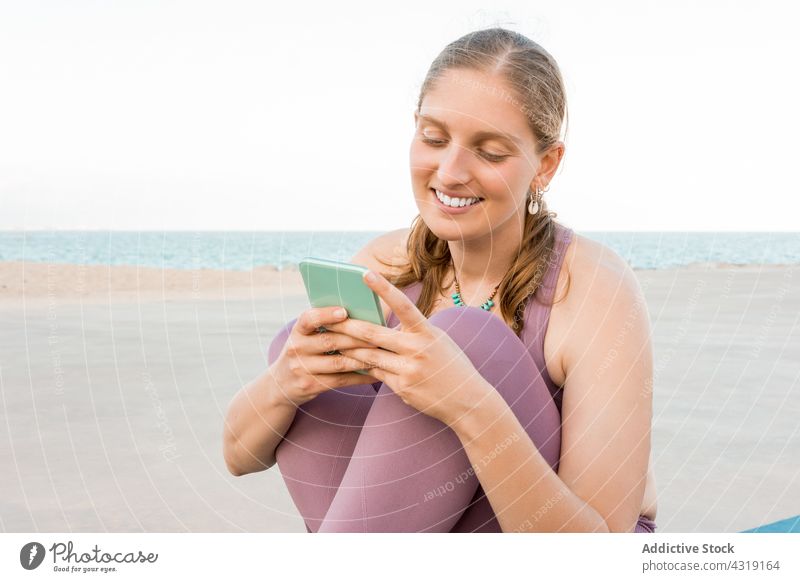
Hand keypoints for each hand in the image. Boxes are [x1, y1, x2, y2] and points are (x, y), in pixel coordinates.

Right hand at [271, 306, 381, 406]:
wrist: (281, 384)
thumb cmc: (306, 351)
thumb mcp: (307, 336)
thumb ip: (327, 324)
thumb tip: (365, 307)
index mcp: (298, 331)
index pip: (308, 319)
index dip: (326, 314)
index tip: (344, 311)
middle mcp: (297, 348)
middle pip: (330, 341)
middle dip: (357, 337)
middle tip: (380, 333)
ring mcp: (302, 368)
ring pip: (338, 362)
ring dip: (362, 358)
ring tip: (382, 353)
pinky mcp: (310, 386)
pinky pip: (340, 380)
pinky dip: (359, 377)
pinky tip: (375, 373)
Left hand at [323, 270, 492, 425]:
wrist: (467, 400)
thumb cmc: (450, 364)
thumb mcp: (436, 340)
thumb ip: (412, 331)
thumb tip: (381, 323)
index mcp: (427, 332)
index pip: (403, 304)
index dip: (383, 288)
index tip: (365, 273)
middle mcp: (417, 349)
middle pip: (374, 334)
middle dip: (348, 326)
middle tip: (328, 318)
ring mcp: (409, 370)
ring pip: (369, 356)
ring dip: (348, 349)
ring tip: (332, 341)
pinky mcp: (402, 388)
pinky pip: (376, 374)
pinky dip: (363, 367)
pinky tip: (349, 363)